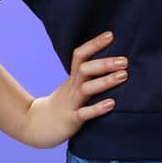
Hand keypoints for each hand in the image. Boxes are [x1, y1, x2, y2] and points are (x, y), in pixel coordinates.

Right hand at [17, 30, 127, 149]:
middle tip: (124, 61)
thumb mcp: (73, 86)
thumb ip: (89, 75)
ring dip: (105, 82)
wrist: (37, 127)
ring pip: (85, 89)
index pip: (80, 56)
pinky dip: (97, 108)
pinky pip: (83, 113)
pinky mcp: (71, 120)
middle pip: (84, 70)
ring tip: (123, 75)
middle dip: (104, 64)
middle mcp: (71, 88)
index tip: (110, 35)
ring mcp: (71, 103)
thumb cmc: (64, 103)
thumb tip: (115, 61)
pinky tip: (112, 104)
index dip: (94, 45)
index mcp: (73, 78)